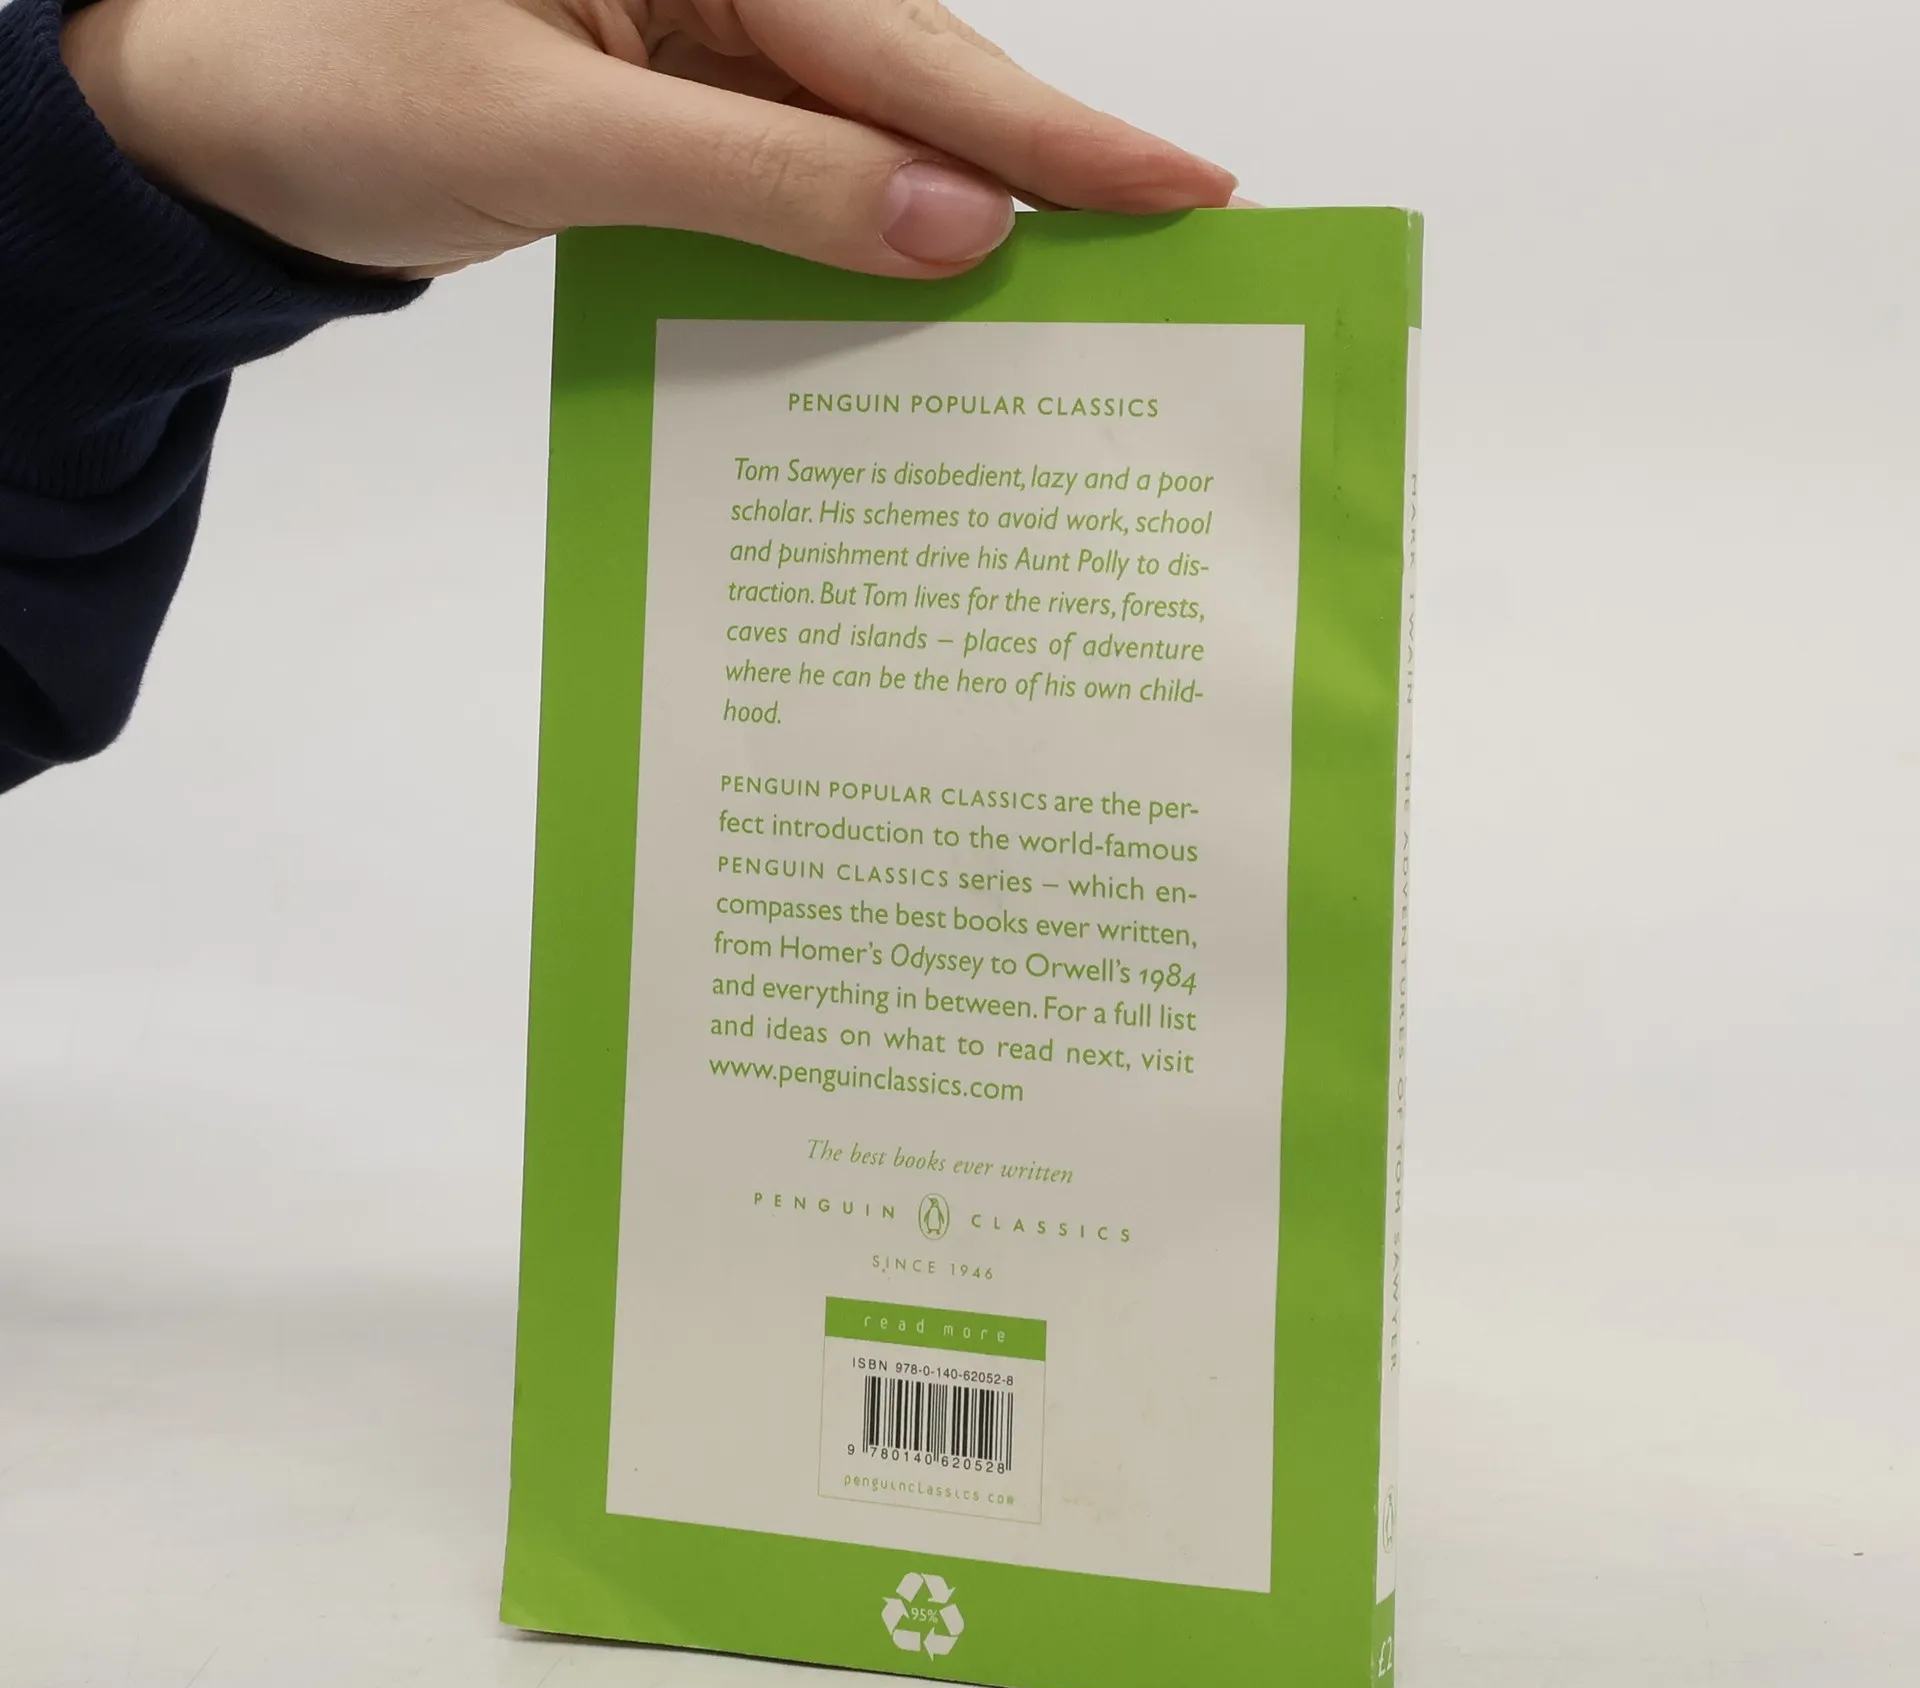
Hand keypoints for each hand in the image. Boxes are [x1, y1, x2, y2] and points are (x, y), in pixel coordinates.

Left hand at [61, 0, 1236, 279]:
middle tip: (1166, 254)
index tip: (1181, 186)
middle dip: (1032, 173)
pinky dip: (856, 246)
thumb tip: (953, 224)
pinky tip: (916, 302)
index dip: (1050, 129)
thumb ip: (763, 174)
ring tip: (1071, 300)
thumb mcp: (556, 132)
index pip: (908, 40)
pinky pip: (800, 179)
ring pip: (868, 136)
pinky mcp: (676, 115)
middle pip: (914, 77)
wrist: (221, 130)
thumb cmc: (336, 84)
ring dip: (949, 223)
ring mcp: (701, 45)